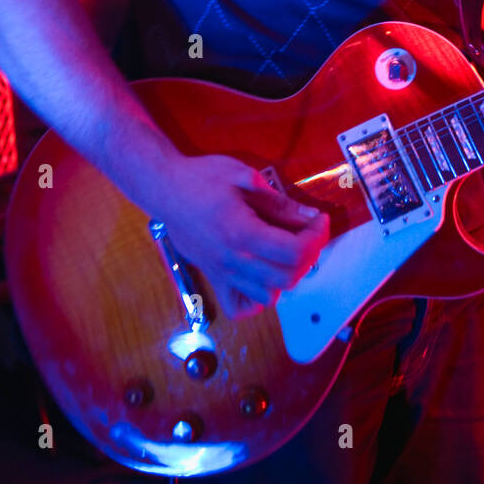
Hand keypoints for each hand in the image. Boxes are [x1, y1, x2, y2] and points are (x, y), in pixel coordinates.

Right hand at [142, 153, 329, 319]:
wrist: (164, 188)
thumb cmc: (202, 177)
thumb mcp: (244, 177)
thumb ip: (279, 202)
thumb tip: (310, 217)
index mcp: (243, 233)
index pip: (294, 252)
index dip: (317, 237)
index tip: (320, 219)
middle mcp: (234, 260)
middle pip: (287, 277)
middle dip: (308, 255)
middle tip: (307, 232)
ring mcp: (222, 273)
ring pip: (268, 296)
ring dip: (286, 276)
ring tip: (286, 251)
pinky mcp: (213, 277)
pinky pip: (239, 306)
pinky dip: (256, 298)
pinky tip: (262, 275)